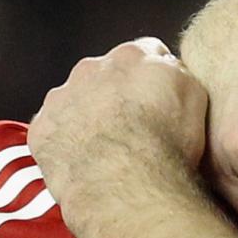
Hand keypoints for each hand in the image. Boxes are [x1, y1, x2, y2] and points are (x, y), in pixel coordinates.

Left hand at [29, 39, 209, 218]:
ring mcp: (62, 98)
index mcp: (132, 57)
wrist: (126, 184)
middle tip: (133, 129)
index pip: (145, 53)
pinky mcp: (42, 129)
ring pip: (74, 101)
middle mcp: (92, 69)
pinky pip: (51, 132)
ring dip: (87, 118)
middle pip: (104, 75)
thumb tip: (169, 73)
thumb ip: (178, 75)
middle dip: (116, 96)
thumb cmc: (164, 146)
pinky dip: (65, 144)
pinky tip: (84, 163)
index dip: (153, 79)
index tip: (158, 101)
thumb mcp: (195, 98)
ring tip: (107, 151)